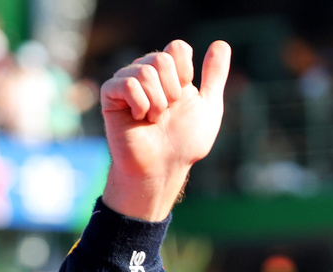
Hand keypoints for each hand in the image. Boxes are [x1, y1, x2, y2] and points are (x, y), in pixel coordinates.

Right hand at [100, 39, 230, 220]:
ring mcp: (127, 82)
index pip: (177, 48)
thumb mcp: (209, 107)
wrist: (163, 168)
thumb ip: (215, 75)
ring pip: (145, 72)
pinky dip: (140, 105)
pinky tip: (138, 119)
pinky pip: (128, 84)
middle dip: (172, 91)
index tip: (183, 97)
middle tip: (166, 113)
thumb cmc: (184, 143)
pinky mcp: (110, 94)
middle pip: (162, 58)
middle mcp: (146, 73)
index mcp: (169, 73)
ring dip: (157, 103)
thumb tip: (222, 43)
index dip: (185, 73)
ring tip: (153, 120)